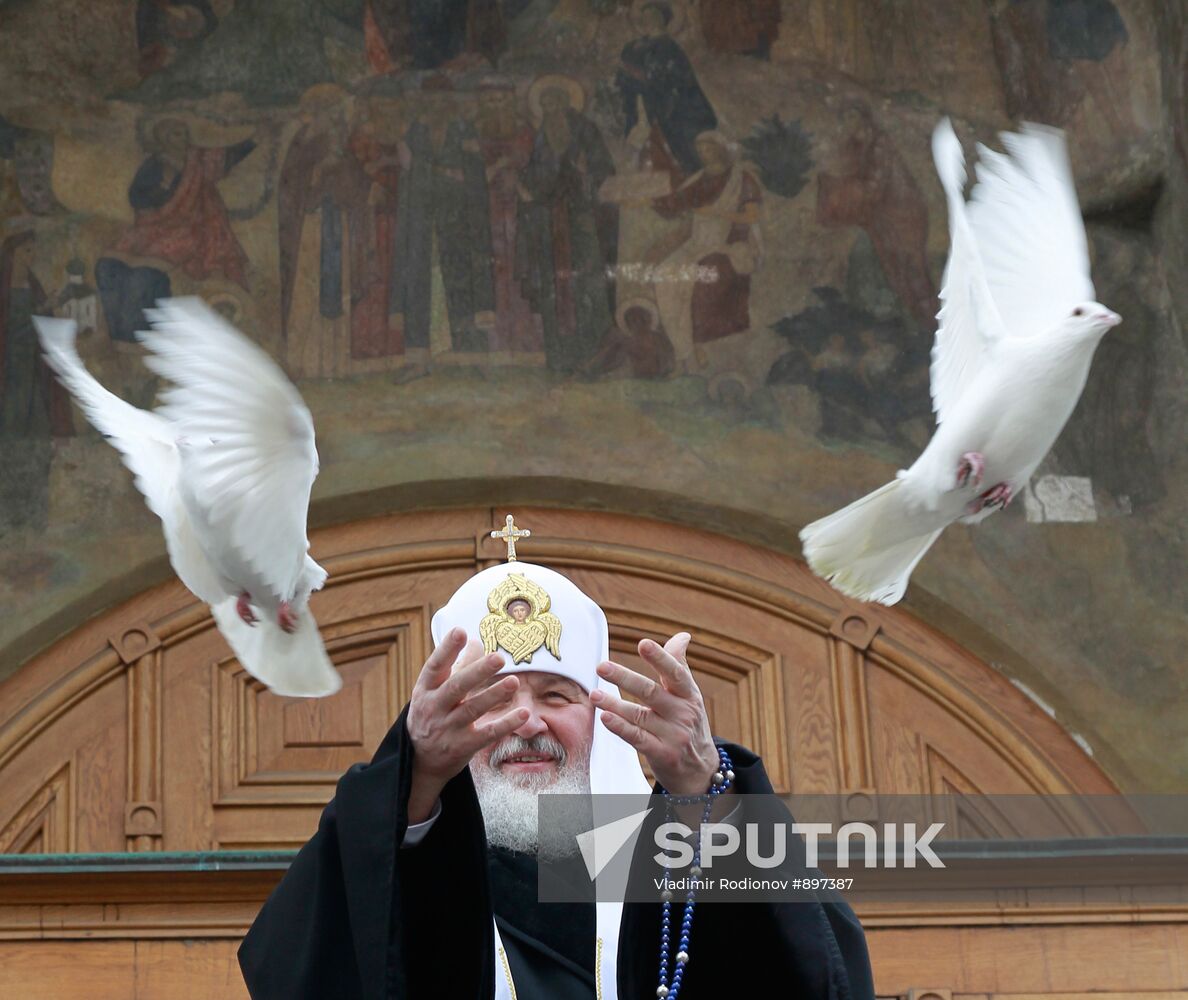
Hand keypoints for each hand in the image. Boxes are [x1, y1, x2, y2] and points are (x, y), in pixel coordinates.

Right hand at [406, 628, 526, 821]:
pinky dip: (505, 724)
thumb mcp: (435, 690)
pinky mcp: (462, 747)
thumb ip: (456, 666)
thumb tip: (476, 640)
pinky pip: (487, 734)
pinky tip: (524, 713)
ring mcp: (447, 728)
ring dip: (494, 695)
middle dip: (477, 672)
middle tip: (498, 657)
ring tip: (515, 681)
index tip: (460, 631)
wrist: (418, 761)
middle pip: (456, 687)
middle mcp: (434, 708)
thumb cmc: (432, 713)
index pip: (435, 666)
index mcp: (426, 689)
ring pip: (472, 710)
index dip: (446, 649)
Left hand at [591, 633, 718, 795]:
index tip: (643, 643)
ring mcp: (674, 735)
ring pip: (639, 716)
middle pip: (651, 692)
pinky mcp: (663, 754)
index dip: (660, 658)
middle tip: (602, 666)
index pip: (675, 672)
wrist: (701, 768)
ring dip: (614, 704)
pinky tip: (605, 717)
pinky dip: (620, 727)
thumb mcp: (689, 695)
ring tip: (594, 694)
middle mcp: (683, 713)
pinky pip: (638, 738)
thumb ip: (679, 665)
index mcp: (689, 694)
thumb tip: (682, 636)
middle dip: (625, 678)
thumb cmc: (689, 723)